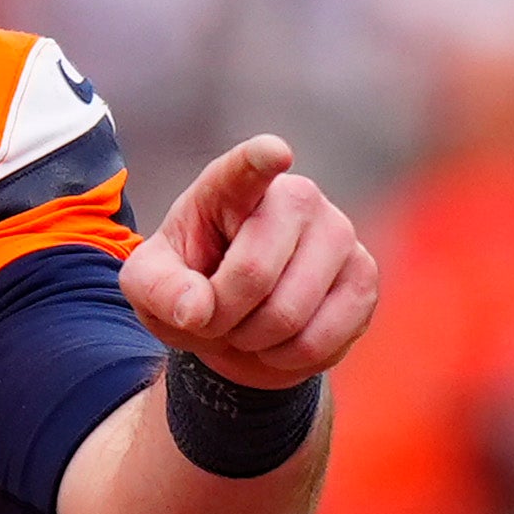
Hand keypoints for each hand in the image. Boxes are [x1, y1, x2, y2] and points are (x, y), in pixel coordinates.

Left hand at [119, 136, 379, 389]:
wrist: (239, 323)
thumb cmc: (191, 287)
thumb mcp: (149, 286)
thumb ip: (160, 290)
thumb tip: (195, 310)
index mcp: (232, 188)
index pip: (246, 169)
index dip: (259, 161)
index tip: (273, 155)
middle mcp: (295, 197)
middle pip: (254, 274)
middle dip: (222, 316)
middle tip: (214, 317)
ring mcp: (338, 233)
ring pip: (289, 314)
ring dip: (254, 340)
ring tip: (247, 325)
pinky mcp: (363, 277)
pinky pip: (319, 341)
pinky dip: (286, 358)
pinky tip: (281, 340)